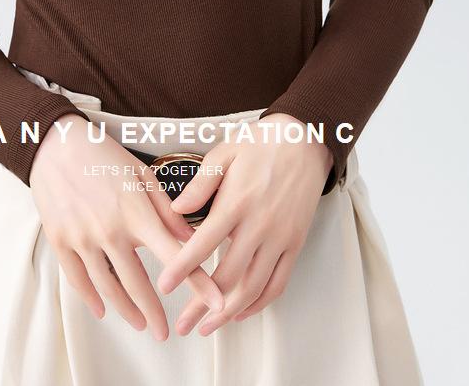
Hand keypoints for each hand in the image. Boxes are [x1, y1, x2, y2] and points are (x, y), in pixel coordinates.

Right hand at [29, 114, 224, 340]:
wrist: (54, 145)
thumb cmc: (103, 155)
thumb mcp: (141, 173)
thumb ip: (166, 208)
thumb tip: (191, 236)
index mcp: (135, 212)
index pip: (173, 254)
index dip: (197, 281)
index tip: (216, 302)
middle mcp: (109, 230)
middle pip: (138, 283)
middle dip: (155, 312)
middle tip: (165, 332)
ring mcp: (82, 238)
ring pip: (108, 287)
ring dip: (126, 310)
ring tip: (140, 323)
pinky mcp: (60, 241)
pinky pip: (78, 279)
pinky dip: (91, 299)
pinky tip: (103, 309)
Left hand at [155, 112, 332, 334]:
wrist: (305, 140)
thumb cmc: (259, 144)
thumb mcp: (224, 153)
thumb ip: (200, 184)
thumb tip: (175, 212)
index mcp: (237, 201)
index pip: (204, 243)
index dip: (182, 268)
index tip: (163, 286)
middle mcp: (260, 224)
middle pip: (228, 276)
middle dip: (202, 304)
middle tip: (182, 324)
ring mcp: (280, 237)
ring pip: (253, 287)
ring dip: (228, 312)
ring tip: (207, 327)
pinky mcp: (295, 243)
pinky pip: (278, 283)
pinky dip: (259, 303)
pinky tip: (240, 311)